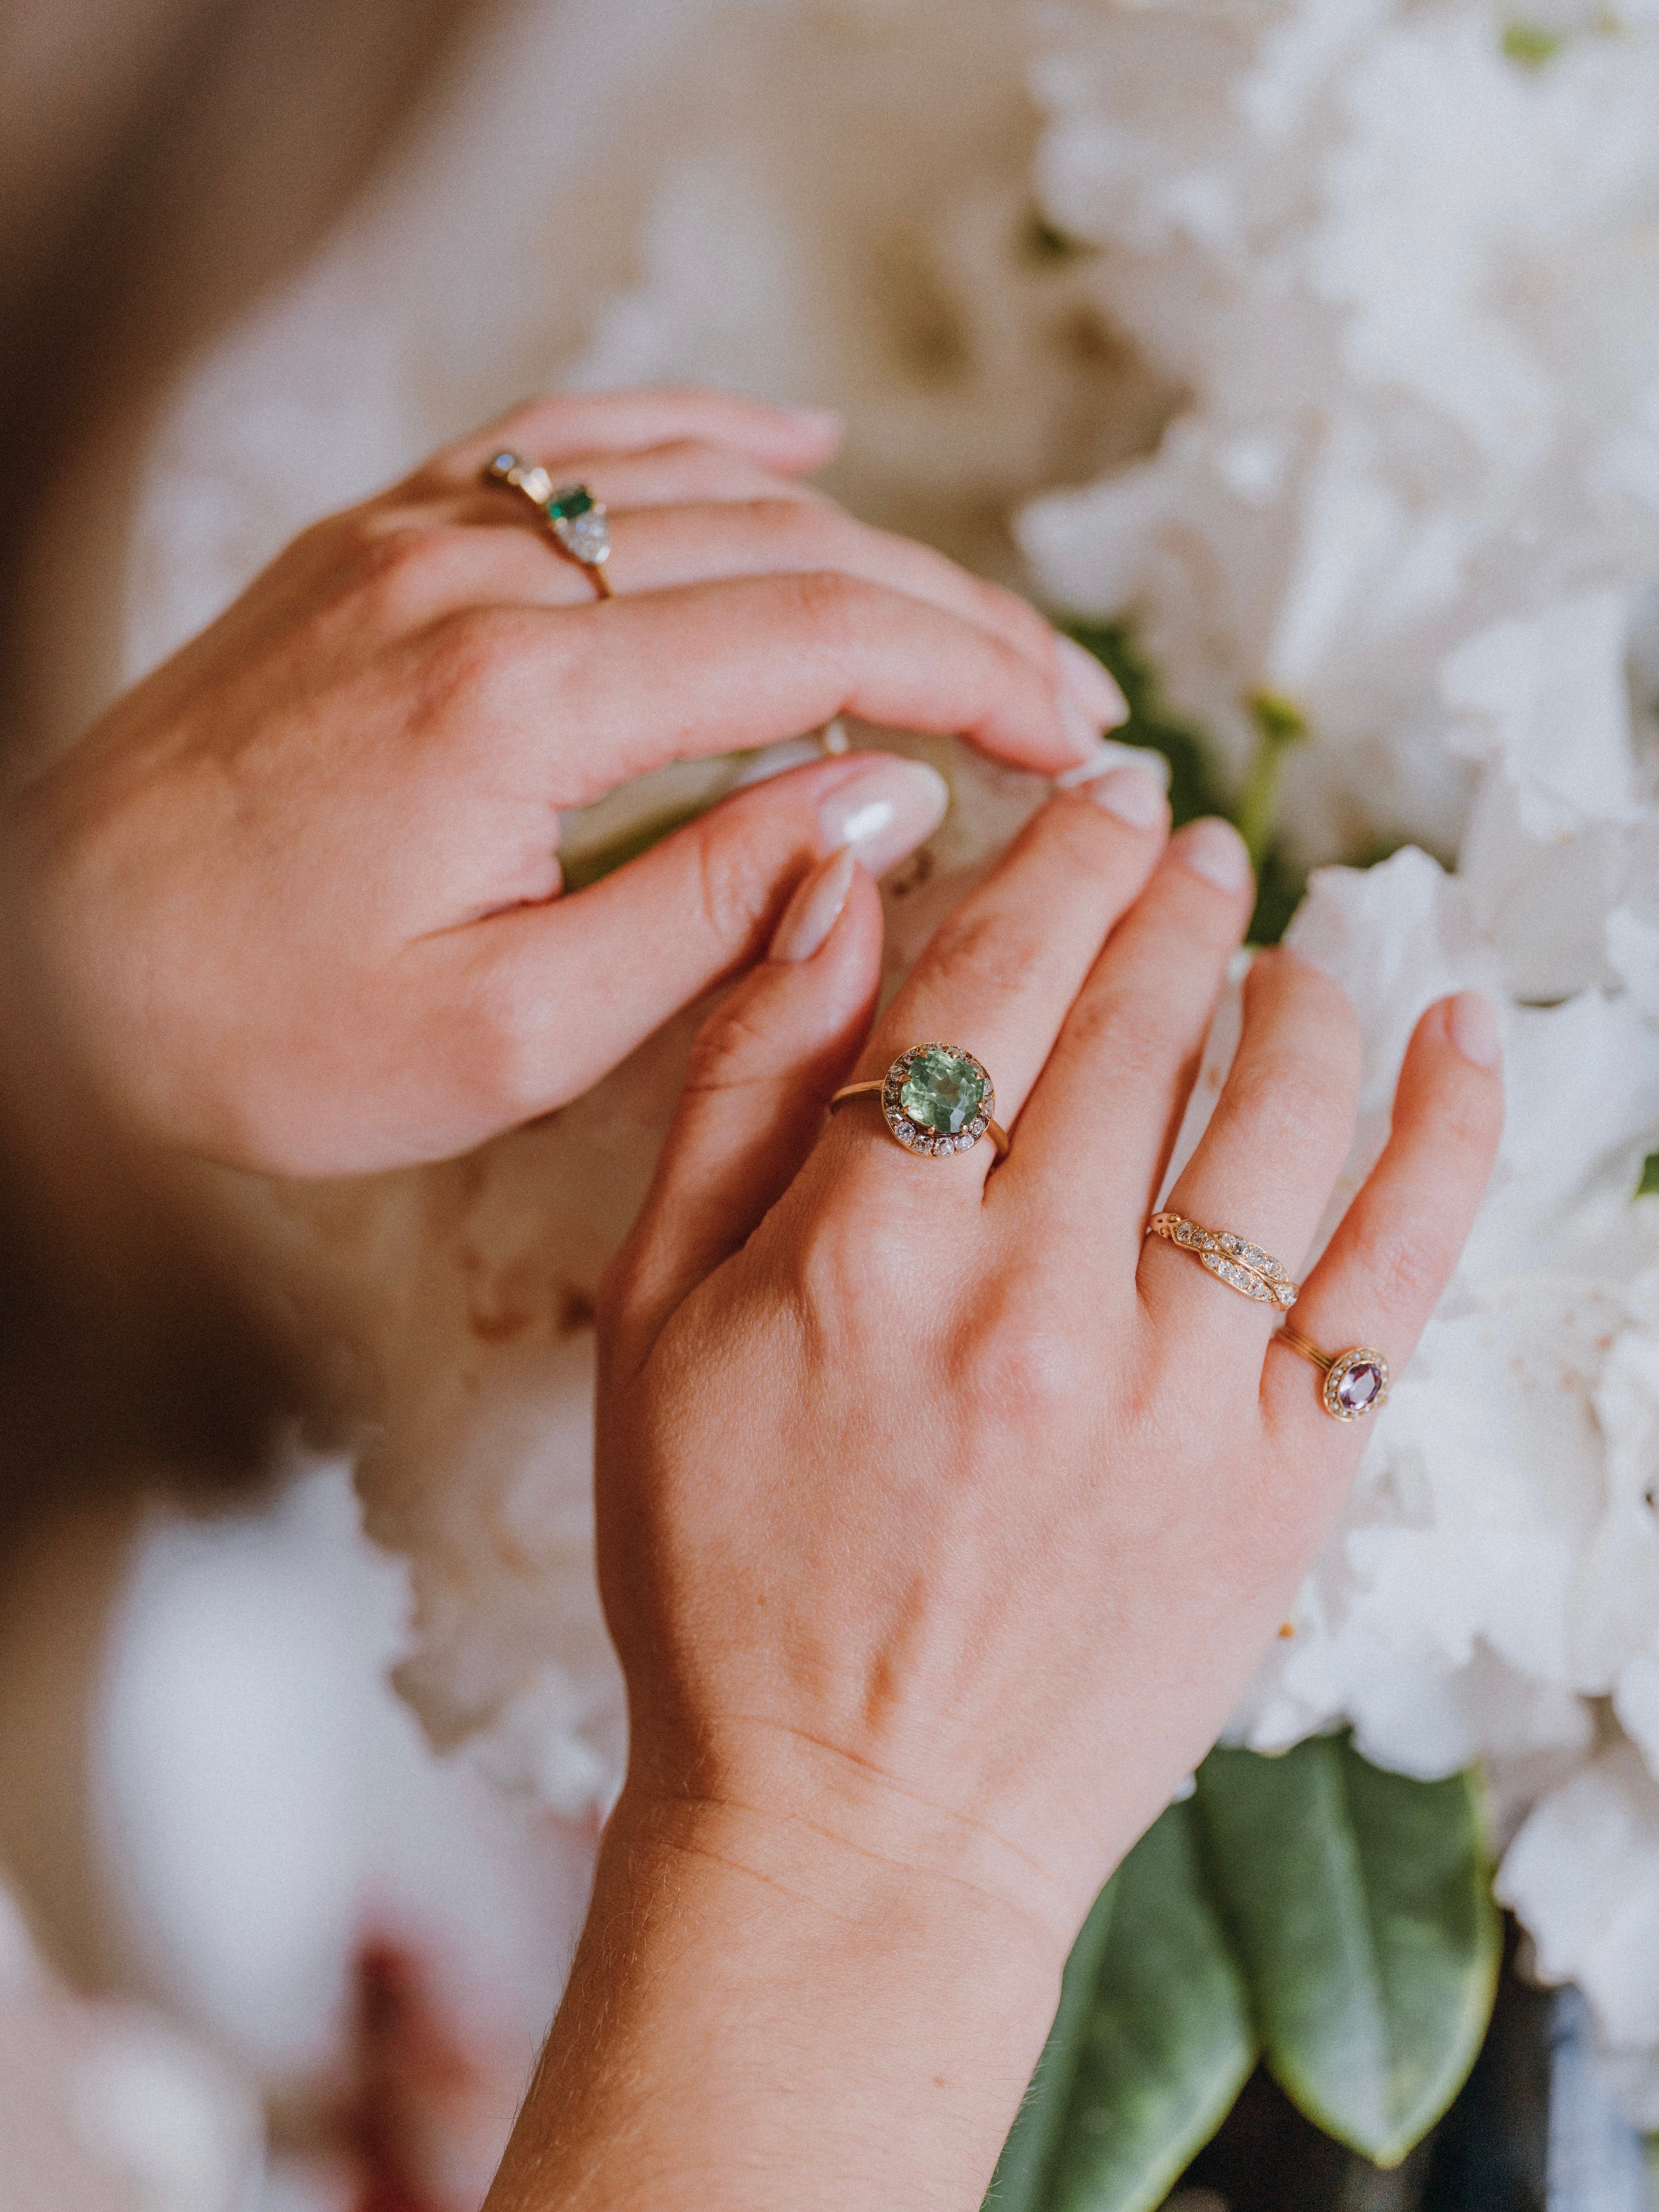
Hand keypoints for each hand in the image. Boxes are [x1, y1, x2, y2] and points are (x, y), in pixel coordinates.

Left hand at [6, 387, 1123, 1174]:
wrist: (41, 976)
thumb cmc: (251, 1034)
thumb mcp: (506, 1033)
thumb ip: (712, 908)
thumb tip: (886, 798)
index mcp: (521, 703)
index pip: (820, 640)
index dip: (976, 680)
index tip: (1076, 741)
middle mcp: (479, 578)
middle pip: (788, 550)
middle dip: (954, 620)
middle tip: (1066, 699)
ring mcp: (421, 539)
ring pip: (699, 492)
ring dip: (858, 545)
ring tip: (969, 621)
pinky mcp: (379, 543)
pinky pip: (572, 444)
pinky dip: (700, 439)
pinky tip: (796, 447)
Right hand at [494, 771, 1503, 2208]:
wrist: (851, 1835)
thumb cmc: (724, 1576)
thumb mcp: (657, 1326)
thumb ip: (739, 1094)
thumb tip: (832, 895)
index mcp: (864, 1252)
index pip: (989, 980)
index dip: (1051, 863)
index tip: (1092, 801)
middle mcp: (1033, 1301)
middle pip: (1137, 1023)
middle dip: (1167, 897)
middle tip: (1186, 839)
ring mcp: (1176, 1394)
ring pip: (1276, 1115)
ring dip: (1292, 991)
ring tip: (1280, 948)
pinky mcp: (1278, 1480)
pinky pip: (1394, 1267)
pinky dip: (1445, 1130)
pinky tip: (1461, 1035)